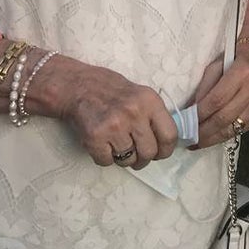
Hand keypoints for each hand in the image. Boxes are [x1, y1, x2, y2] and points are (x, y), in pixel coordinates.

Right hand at [48, 59, 177, 170]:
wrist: (79, 86)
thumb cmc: (112, 91)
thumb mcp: (141, 95)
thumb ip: (154, 116)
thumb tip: (165, 143)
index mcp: (150, 101)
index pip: (169, 135)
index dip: (165, 150)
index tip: (159, 154)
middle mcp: (134, 113)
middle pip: (149, 152)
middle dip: (143, 159)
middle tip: (137, 156)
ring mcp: (114, 125)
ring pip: (128, 160)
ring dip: (123, 158)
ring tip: (117, 145)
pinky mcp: (95, 137)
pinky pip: (107, 161)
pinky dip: (105, 158)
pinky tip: (103, 144)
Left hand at [191, 43, 248, 148]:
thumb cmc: (233, 59)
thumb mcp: (215, 66)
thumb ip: (204, 88)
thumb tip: (190, 111)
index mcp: (242, 73)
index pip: (217, 99)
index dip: (200, 113)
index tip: (185, 123)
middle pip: (223, 117)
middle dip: (203, 131)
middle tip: (187, 138)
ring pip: (231, 129)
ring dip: (211, 138)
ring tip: (195, 143)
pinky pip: (238, 131)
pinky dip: (222, 136)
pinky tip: (210, 139)